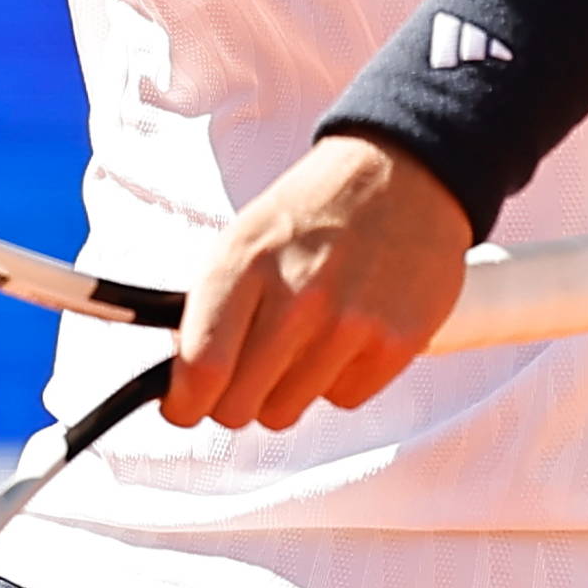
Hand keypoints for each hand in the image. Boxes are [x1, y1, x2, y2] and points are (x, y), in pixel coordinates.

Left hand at [169, 135, 476, 433]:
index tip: (186, 405)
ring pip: (284, 413)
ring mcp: (349, 324)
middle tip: (247, 368)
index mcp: (245, 263)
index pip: (201, 368)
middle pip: (238, 407)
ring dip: (285, 388)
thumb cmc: (317, 208)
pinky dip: (337, 378)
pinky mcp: (395, 344)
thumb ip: (210, 307)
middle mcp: (297, 297)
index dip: (185, 403)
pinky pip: (341, 400)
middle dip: (233, 397)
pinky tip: (345, 334)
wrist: (403, 175)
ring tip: (304, 338)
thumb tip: (184, 378)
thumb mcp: (243, 237)